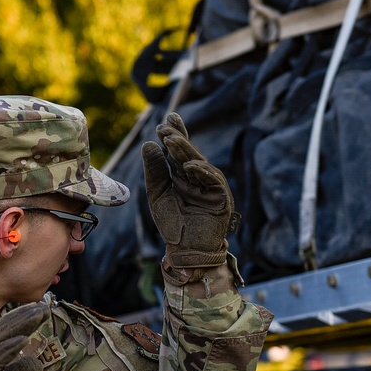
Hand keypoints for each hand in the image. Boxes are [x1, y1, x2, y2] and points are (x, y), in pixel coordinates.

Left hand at [141, 112, 236, 268]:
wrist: (185, 250)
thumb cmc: (172, 224)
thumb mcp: (158, 194)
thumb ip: (155, 171)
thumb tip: (148, 144)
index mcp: (184, 175)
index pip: (179, 152)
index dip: (174, 135)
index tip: (164, 119)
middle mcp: (199, 178)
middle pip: (190, 154)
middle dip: (178, 139)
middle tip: (165, 127)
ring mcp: (211, 187)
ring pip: (200, 164)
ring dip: (186, 152)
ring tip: (172, 141)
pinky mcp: (222, 198)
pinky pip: (213, 181)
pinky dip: (201, 172)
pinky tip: (189, 166)